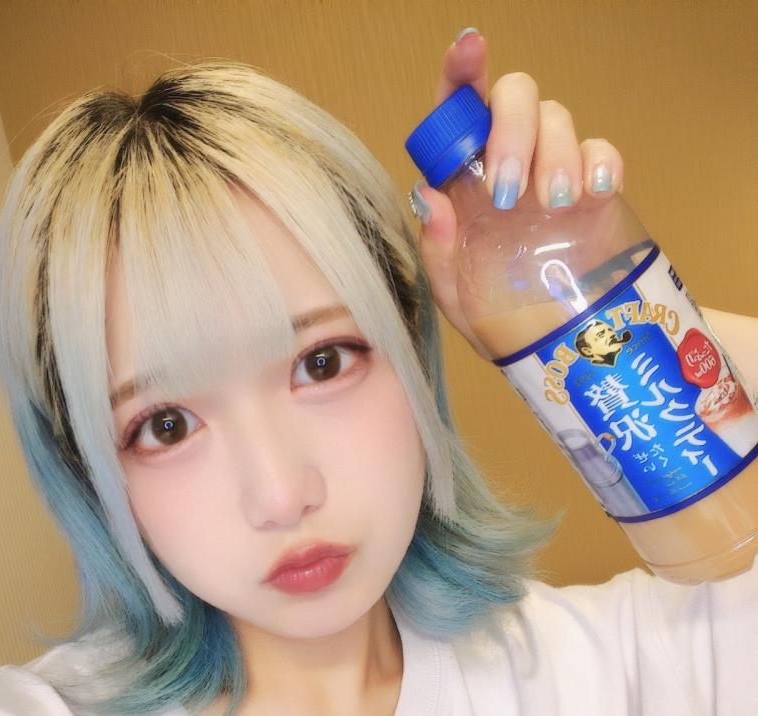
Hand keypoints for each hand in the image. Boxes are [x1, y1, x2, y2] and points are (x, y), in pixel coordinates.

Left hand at [410, 30, 625, 349]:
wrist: (554, 347)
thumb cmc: (494, 316)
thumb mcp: (455, 295)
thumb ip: (438, 252)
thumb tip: (431, 198)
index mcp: (464, 177)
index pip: (458, 108)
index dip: (462, 71)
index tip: (470, 50)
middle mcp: (508, 160)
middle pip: (514, 97)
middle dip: (511, 130)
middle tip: (506, 191)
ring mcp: (553, 170)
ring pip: (557, 117)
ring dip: (552, 154)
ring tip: (550, 205)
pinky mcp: (594, 188)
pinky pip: (601, 150)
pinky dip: (600, 161)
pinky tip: (594, 194)